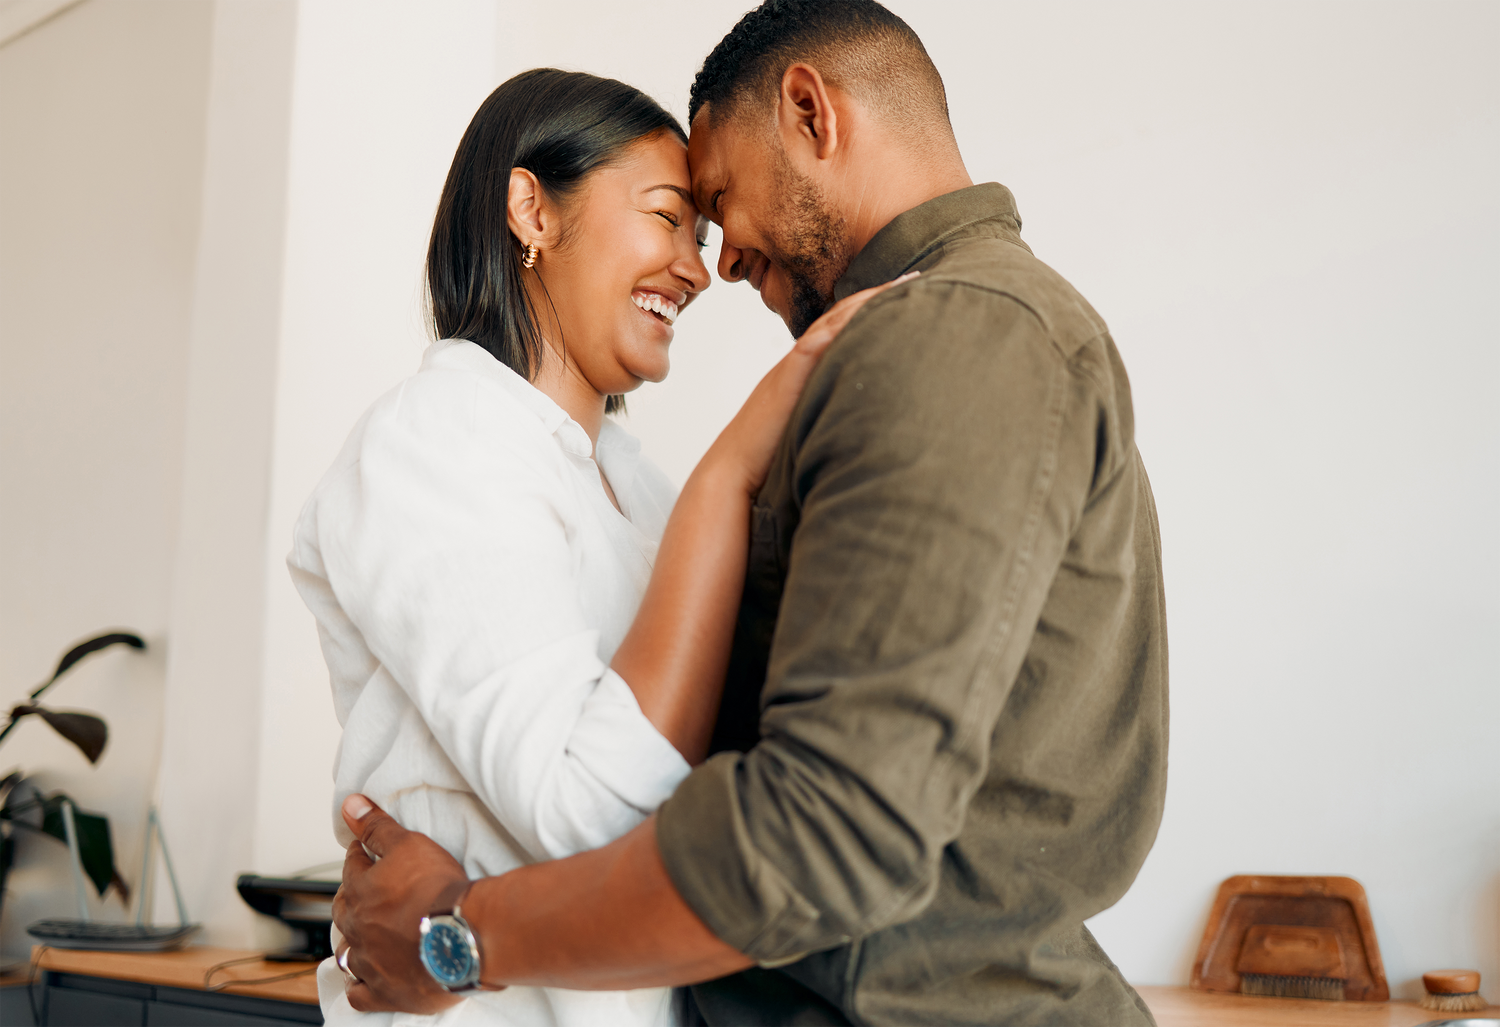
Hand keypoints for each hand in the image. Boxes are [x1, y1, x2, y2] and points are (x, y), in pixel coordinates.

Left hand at [332, 794, 475, 1013]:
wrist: (462, 936)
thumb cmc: (438, 891)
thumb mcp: (409, 845)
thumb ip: (378, 827)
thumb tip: (350, 805)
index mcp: (362, 891)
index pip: (353, 867)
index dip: (360, 856)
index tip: (365, 852)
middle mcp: (359, 928)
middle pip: (344, 911)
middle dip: (351, 899)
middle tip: (362, 892)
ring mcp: (369, 962)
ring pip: (347, 953)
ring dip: (352, 943)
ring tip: (361, 937)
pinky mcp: (385, 992)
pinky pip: (360, 994)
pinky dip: (359, 986)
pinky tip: (363, 981)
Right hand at [709, 271, 918, 495]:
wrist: (736, 467)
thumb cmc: (772, 453)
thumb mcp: (810, 421)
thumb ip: (833, 408)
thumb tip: (866, 414)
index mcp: (808, 369)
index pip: (844, 327)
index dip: (873, 307)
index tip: (906, 292)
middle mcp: (802, 360)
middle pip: (842, 315)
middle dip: (878, 294)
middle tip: (915, 276)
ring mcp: (794, 366)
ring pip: (832, 322)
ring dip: (866, 300)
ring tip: (900, 283)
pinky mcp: (788, 378)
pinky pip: (815, 344)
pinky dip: (839, 326)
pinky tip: (863, 311)